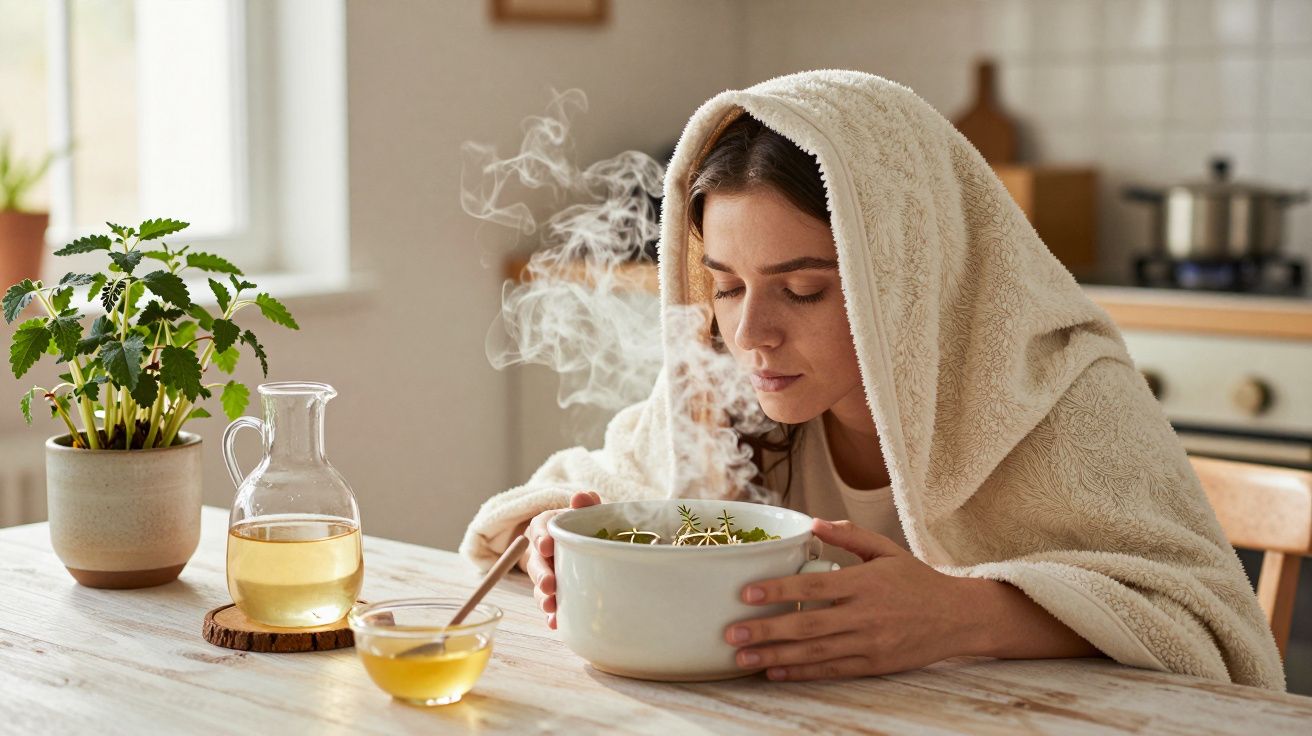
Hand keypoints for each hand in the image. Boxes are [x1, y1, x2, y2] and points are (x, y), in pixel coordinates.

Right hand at [520, 491, 600, 629]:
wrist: (585, 542)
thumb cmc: (583, 525)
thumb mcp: (584, 512)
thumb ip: (585, 504)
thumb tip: (583, 496)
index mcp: (546, 527)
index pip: (538, 529)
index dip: (540, 538)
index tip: (546, 546)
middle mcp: (541, 551)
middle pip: (536, 562)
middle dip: (542, 574)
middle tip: (550, 584)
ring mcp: (545, 573)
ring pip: (539, 586)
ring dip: (544, 597)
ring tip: (552, 607)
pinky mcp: (552, 591)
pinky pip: (550, 604)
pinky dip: (553, 615)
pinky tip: (557, 623)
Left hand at [724, 518, 978, 680]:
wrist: (958, 617)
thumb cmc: (918, 580)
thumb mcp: (887, 550)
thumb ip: (850, 536)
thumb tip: (813, 522)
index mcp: (865, 582)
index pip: (813, 587)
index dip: (777, 591)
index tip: (745, 593)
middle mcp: (865, 615)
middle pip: (807, 625)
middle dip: (766, 630)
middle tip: (731, 632)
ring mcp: (868, 643)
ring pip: (814, 652)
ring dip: (775, 656)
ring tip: (742, 657)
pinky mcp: (873, 664)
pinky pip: (831, 669)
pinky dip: (801, 672)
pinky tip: (775, 671)